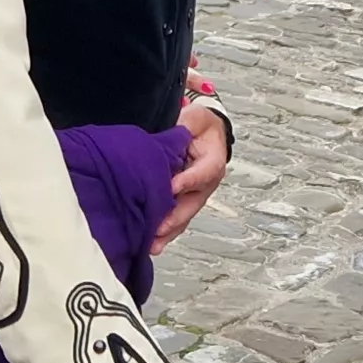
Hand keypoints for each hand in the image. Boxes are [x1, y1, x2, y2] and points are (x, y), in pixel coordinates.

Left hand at [155, 102, 230, 253]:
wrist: (202, 134)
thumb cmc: (199, 126)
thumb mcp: (195, 118)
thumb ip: (187, 125)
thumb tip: (176, 132)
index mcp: (212, 161)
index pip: (202, 173)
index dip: (187, 181)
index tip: (172, 188)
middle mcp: (206, 183)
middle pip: (192, 203)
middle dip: (175, 217)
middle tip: (159, 228)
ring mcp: (195, 196)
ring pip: (184, 216)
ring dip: (169, 231)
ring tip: (152, 244)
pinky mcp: (184, 202)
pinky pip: (176, 219)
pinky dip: (165, 232)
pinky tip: (151, 244)